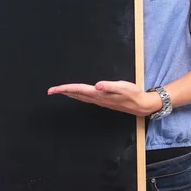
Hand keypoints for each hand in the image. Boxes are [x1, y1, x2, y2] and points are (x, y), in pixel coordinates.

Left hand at [47, 80, 162, 116]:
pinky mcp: (102, 100)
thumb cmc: (133, 94)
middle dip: (63, 92)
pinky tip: (76, 94)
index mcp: (99, 94)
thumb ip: (109, 86)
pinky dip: (77, 95)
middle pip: (76, 95)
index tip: (54, 90)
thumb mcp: (123, 87)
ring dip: (69, 94)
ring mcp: (99, 101)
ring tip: (60, 92)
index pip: (78, 90)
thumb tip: (97, 85)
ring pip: (79, 97)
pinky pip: (85, 98)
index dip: (65, 89)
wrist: (140, 105)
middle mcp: (97, 99)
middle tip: (50, 91)